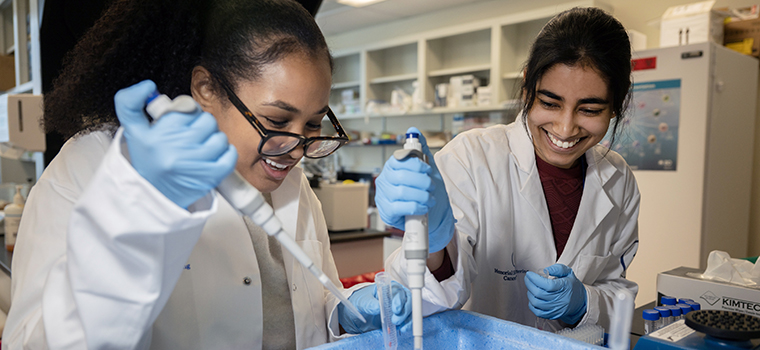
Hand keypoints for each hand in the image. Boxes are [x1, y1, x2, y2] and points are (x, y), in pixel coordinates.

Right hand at [115, 80, 237, 207]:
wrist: (154, 196)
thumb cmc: (148, 161)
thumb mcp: (133, 132)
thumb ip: (129, 103)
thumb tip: (146, 86)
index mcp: (158, 134)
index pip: (188, 107)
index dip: (188, 112)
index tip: (182, 122)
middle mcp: (176, 148)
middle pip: (207, 120)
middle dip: (201, 125)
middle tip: (191, 136)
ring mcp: (195, 163)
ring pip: (220, 136)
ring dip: (213, 140)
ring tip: (200, 148)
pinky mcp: (211, 177)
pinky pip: (230, 154)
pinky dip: (226, 153)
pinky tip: (213, 156)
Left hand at [338, 281, 411, 333]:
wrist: (357, 314)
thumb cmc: (360, 302)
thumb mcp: (362, 302)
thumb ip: (369, 304)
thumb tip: (377, 307)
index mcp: (388, 288)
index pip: (398, 291)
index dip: (399, 300)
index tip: (395, 309)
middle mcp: (396, 296)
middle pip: (407, 301)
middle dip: (404, 311)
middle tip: (395, 321)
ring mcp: (399, 307)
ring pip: (409, 311)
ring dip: (407, 319)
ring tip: (399, 327)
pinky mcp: (399, 317)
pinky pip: (407, 320)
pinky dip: (406, 325)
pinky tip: (401, 329)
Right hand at [374, 127, 454, 252]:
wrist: (433, 214)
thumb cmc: (426, 190)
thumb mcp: (427, 168)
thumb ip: (420, 149)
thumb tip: (413, 130)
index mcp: (392, 167)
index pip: (399, 160)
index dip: (416, 164)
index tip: (428, 169)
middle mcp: (384, 180)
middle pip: (402, 177)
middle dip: (422, 181)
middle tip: (432, 186)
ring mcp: (383, 197)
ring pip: (402, 192)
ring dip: (421, 195)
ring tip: (430, 197)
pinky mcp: (387, 212)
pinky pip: (400, 207)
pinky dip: (416, 206)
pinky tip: (424, 206)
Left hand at [525, 264, 587, 323]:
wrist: (580, 302)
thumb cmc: (572, 286)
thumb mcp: (568, 273)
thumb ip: (557, 269)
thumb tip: (546, 270)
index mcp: (565, 287)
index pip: (547, 285)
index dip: (535, 279)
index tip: (530, 274)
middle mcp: (560, 299)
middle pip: (540, 293)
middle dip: (530, 284)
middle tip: (528, 279)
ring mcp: (556, 309)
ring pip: (537, 303)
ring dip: (530, 293)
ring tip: (531, 287)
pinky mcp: (553, 315)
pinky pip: (538, 312)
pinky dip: (532, 304)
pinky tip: (533, 297)